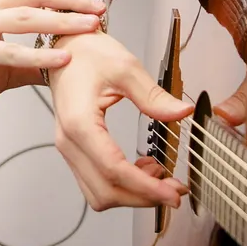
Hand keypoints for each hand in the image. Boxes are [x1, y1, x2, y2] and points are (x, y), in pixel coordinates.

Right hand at [47, 31, 191, 210]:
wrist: (63, 48)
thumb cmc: (88, 54)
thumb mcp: (126, 67)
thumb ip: (154, 96)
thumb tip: (182, 112)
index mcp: (80, 123)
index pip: (114, 169)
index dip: (146, 188)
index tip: (173, 193)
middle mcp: (68, 142)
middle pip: (105, 191)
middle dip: (142, 197)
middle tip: (175, 190)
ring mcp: (68, 149)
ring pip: (98, 193)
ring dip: (130, 194)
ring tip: (160, 176)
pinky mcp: (74, 150)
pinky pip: (94, 181)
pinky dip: (120, 184)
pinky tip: (143, 167)